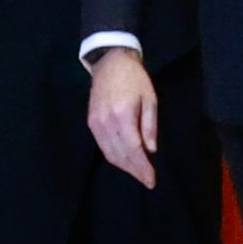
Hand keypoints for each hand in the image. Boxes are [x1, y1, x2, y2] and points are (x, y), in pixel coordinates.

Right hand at [86, 50, 160, 188]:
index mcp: (122, 115)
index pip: (133, 150)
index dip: (142, 167)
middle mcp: (106, 122)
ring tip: (138, 173)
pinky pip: (102, 146)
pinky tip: (125, 160)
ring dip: (124, 167)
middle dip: (134, 171)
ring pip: (109, 154)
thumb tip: (150, 150)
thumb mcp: (150, 99)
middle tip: (147, 180)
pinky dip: (114, 157)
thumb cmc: (135, 79)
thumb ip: (150, 125)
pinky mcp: (91, 122)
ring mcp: (95, 123)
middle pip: (120, 155)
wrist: (110, 63)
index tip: (151, 180)